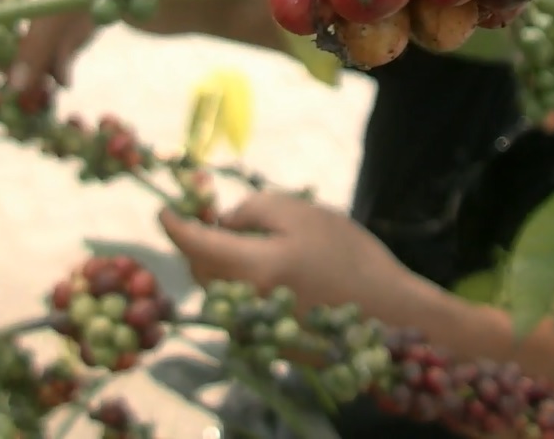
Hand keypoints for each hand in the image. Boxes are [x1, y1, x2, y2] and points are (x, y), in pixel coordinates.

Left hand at [160, 192, 412, 315]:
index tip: (162, 211)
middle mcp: (245, 303)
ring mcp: (256, 328)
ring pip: (218, 290)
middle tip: (215, 219)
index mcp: (252, 268)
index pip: (194, 245)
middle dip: (200, 243)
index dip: (174, 225)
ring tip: (251, 244)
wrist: (390, 311)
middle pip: (202, 270)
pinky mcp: (268, 342)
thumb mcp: (301, 214)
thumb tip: (221, 222)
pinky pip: (240, 307)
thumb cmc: (349, 254)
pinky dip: (242, 285)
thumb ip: (251, 210)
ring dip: (221, 265)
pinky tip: (272, 273)